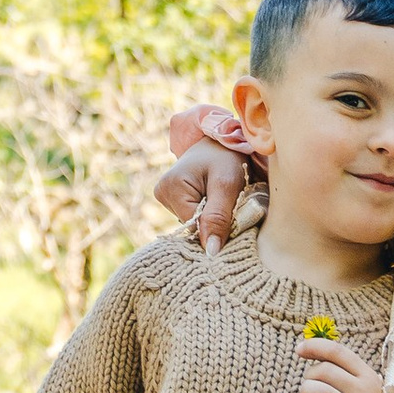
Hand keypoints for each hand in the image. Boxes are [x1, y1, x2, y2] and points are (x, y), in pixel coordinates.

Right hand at [154, 101, 258, 252]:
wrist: (223, 140)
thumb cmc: (226, 157)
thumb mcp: (227, 186)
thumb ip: (218, 218)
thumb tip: (210, 252)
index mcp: (170, 188)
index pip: (194, 227)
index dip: (215, 226)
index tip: (232, 210)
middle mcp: (161, 192)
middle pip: (192, 226)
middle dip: (213, 221)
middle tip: (229, 202)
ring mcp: (166, 195)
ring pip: (194, 223)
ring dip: (211, 217)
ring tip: (222, 197)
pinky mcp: (173, 197)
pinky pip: (193, 216)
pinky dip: (207, 212)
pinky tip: (213, 198)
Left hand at [296, 345, 383, 392]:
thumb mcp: (354, 381)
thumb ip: (336, 363)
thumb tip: (303, 346)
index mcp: (367, 375)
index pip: (337, 351)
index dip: (314, 346)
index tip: (299, 349)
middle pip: (327, 371)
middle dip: (310, 373)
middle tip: (309, 382)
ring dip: (308, 390)